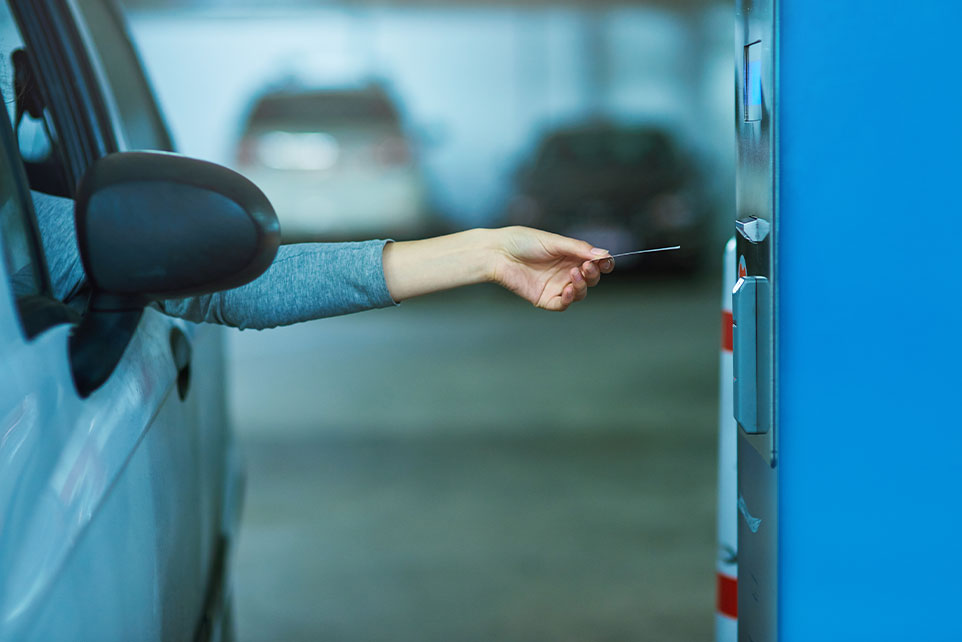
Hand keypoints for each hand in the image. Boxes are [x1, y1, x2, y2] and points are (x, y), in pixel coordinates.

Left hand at [492, 226, 614, 310]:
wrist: (498, 252)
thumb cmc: (523, 242)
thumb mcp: (555, 241)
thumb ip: (579, 249)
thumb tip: (603, 254)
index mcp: (570, 256)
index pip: (594, 263)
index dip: (603, 264)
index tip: (606, 262)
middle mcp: (565, 272)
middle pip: (591, 279)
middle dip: (593, 274)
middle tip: (586, 267)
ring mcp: (555, 286)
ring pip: (580, 293)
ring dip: (582, 286)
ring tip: (574, 275)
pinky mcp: (544, 298)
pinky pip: (562, 304)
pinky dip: (569, 300)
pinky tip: (568, 290)